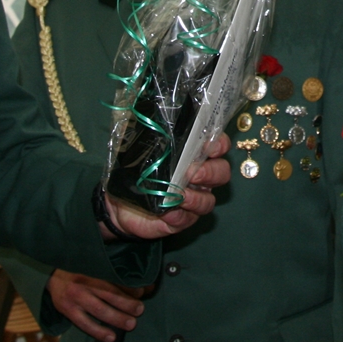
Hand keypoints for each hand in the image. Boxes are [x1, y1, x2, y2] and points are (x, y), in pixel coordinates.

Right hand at [46, 270, 144, 341]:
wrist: (50, 274)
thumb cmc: (79, 269)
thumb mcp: (93, 264)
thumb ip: (113, 273)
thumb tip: (141, 286)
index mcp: (92, 268)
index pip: (114, 278)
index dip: (130, 286)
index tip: (142, 291)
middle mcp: (84, 282)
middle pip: (109, 294)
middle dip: (127, 303)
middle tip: (140, 309)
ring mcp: (75, 297)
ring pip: (99, 310)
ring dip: (117, 318)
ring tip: (131, 324)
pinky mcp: (67, 310)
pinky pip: (85, 324)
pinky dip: (99, 331)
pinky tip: (111, 337)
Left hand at [103, 134, 230, 238]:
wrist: (121, 203)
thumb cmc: (138, 171)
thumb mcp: (144, 150)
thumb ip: (156, 138)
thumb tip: (154, 121)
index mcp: (196, 155)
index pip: (218, 145)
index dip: (219, 144)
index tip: (209, 146)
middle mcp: (201, 177)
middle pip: (221, 173)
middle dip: (211, 172)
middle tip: (192, 173)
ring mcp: (194, 199)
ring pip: (209, 200)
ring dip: (196, 198)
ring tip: (180, 196)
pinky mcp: (183, 219)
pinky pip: (188, 219)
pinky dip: (179, 215)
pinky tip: (168, 211)